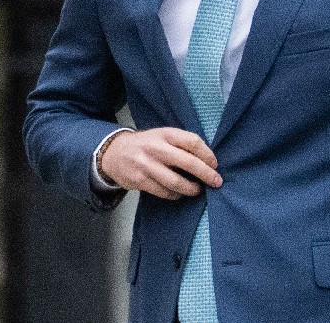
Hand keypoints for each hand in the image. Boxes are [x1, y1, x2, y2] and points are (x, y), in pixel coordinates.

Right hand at [100, 128, 222, 199]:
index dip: (208, 155)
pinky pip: (163, 191)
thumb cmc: (146, 144)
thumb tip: (207, 161)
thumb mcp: (163, 136)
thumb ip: (182, 144)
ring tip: (198, 190)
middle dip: (206, 174)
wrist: (114, 152)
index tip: (215, 164)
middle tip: (216, 182)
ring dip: (191, 189)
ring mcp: (146, 165)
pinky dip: (175, 195)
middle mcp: (156, 148)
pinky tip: (180, 193)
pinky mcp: (139, 180)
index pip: (193, 142)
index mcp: (166, 134)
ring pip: (175, 182)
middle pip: (188, 163)